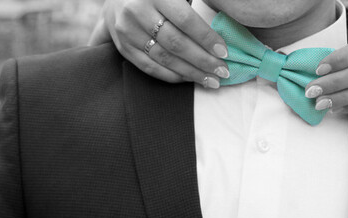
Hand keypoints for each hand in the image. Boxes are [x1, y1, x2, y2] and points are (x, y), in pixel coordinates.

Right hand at [88, 0, 229, 87]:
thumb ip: (192, 6)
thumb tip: (219, 27)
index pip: (185, 20)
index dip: (206, 38)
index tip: (224, 52)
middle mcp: (138, 12)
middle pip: (175, 43)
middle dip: (202, 60)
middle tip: (223, 71)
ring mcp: (127, 31)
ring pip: (163, 58)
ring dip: (191, 72)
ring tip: (211, 80)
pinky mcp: (123, 47)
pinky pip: (149, 67)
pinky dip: (171, 76)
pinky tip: (189, 79)